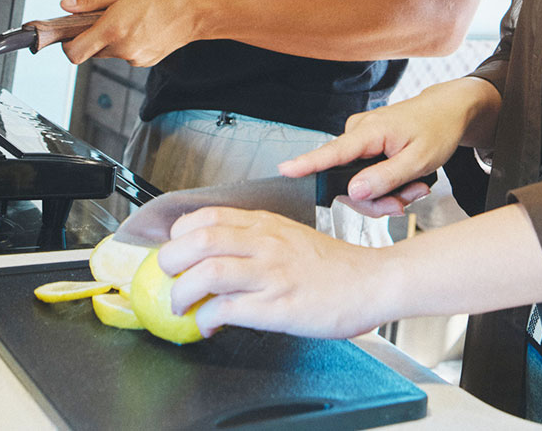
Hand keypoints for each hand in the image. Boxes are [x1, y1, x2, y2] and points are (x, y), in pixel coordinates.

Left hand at [56, 0, 220, 67]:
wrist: (198, 9)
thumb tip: (67, 5)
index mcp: (113, 28)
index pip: (75, 52)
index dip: (67, 44)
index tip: (69, 33)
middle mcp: (122, 48)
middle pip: (91, 51)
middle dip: (92, 35)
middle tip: (104, 15)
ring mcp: (135, 57)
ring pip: (109, 52)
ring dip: (111, 38)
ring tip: (130, 16)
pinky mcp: (146, 61)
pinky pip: (126, 53)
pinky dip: (127, 41)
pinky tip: (142, 25)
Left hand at [159, 208, 398, 339]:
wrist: (374, 282)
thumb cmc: (335, 266)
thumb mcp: (291, 237)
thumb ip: (257, 240)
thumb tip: (218, 256)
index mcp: (266, 223)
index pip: (206, 216)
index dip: (179, 233)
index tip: (175, 250)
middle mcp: (265, 243)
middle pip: (198, 239)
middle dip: (170, 260)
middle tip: (168, 278)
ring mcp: (271, 274)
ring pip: (207, 272)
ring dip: (182, 292)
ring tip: (181, 305)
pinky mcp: (278, 306)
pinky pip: (227, 309)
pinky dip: (207, 318)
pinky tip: (208, 324)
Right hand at [277, 79, 497, 216]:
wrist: (448, 110)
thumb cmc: (437, 130)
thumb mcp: (418, 160)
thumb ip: (384, 178)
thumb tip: (352, 192)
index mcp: (369, 131)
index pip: (333, 152)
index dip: (307, 163)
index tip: (284, 170)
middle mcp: (358, 132)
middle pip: (349, 182)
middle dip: (378, 199)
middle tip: (408, 200)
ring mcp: (361, 140)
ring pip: (359, 183)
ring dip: (387, 194)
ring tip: (416, 188)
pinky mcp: (366, 146)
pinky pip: (366, 175)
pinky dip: (387, 185)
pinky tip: (408, 182)